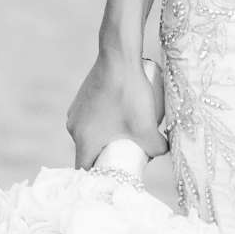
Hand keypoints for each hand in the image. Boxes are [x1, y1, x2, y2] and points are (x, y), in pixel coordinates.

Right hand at [67, 49, 168, 166]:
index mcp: (83, 140)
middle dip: (107, 157)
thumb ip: (157, 148)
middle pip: (89, 152)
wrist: (119, 56)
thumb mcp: (147, 127)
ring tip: (128, 135)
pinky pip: (91, 118)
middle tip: (127, 156)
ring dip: (106, 138)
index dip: (101, 177)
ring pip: (91, 134)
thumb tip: (160, 153)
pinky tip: (120, 116)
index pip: (87, 170)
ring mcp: (76, 111)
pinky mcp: (82, 98)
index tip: (116, 176)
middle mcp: (73, 127)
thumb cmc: (129, 94)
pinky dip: (103, 123)